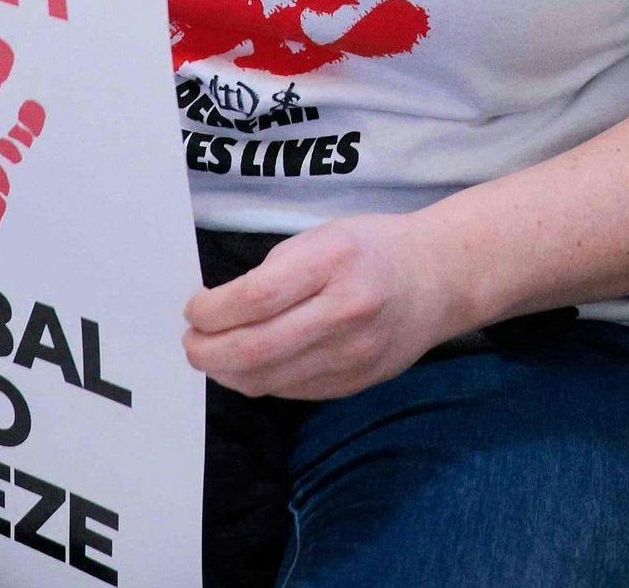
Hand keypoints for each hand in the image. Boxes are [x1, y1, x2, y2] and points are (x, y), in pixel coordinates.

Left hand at [184, 214, 480, 399]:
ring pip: (266, 381)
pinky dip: (260, 379)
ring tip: (215, 353)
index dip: (210, 311)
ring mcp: (353, 354)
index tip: (194, 309)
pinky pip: (289, 391)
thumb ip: (273, 273)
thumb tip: (219, 311)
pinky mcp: (354, 383)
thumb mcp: (323, 237)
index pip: (255, 298)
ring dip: (227, 371)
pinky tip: (253, 362)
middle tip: (191, 342)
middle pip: (254, 350)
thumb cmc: (373, 249)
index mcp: (335, 262)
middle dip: (206, 351)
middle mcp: (346, 312)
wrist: (437, 279)